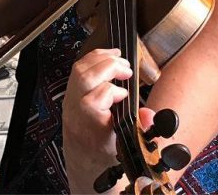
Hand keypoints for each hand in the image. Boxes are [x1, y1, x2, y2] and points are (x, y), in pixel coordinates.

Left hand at [62, 48, 132, 191]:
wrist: (84, 161)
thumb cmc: (105, 155)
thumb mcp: (127, 146)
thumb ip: (140, 129)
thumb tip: (148, 114)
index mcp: (91, 128)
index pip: (95, 100)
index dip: (113, 92)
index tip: (126, 95)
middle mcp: (77, 112)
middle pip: (85, 79)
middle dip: (108, 66)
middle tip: (127, 69)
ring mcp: (70, 101)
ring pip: (78, 71)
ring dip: (100, 58)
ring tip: (119, 57)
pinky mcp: (69, 94)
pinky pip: (76, 71)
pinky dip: (92, 60)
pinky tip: (107, 58)